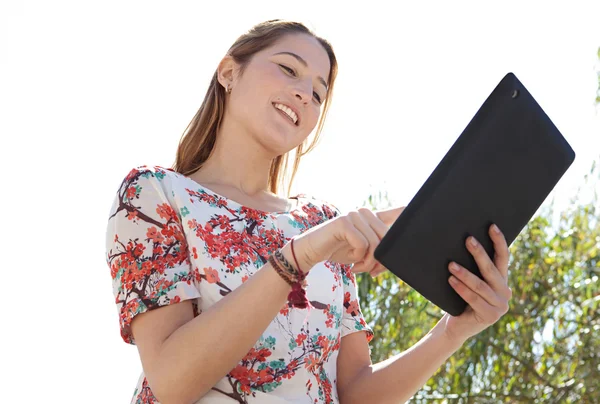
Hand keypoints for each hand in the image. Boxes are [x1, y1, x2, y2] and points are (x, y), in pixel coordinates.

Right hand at [291, 206, 404, 275]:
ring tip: (359, 268)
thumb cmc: (339, 251)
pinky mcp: (344, 222)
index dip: (409, 212)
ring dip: (369, 263)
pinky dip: (358, 258)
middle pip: (388, 238)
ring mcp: (354, 215)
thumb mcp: (364, 253)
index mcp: (372, 217)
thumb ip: (379, 253)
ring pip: (376, 244)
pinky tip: (351, 263)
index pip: (397, 212)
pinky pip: (362, 244)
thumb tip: (394, 260)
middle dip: (382, 261)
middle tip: (372, 272)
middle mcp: (365, 213)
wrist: (312, 251)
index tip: (417, 209)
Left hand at [441, 224, 511, 344]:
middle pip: (491, 269)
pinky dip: (461, 289)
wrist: (457, 326)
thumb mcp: (469, 281)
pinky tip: (451, 280)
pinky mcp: (491, 317)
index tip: (491, 226)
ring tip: (451, 265)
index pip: (503, 258)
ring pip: (480, 285)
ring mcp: (500, 306)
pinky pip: (473, 299)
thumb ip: (474, 268)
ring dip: (465, 273)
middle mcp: (505, 293)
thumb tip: (464, 241)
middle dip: (479, 253)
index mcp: (502, 281)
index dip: (499, 242)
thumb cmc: (460, 298)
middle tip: (468, 240)